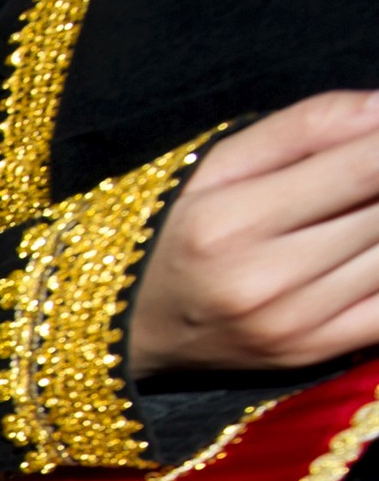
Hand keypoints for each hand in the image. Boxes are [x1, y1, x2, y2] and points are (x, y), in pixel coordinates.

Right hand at [126, 89, 378, 376]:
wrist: (126, 324)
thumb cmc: (173, 230)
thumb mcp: (216, 164)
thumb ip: (304, 127)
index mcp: (232, 222)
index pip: (364, 166)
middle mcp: (263, 280)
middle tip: (366, 178)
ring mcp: (290, 325)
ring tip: (359, 211)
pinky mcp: (308, 354)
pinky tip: (369, 251)